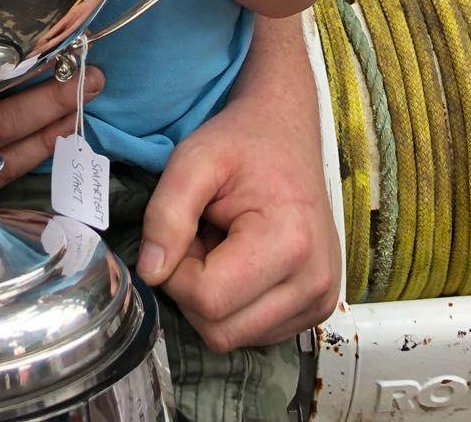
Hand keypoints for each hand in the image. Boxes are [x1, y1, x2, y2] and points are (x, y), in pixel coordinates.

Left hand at [135, 26, 339, 349]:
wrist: (286, 133)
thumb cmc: (241, 142)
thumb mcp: (193, 160)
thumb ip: (166, 214)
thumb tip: (150, 273)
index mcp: (290, 243)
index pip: (209, 299)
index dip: (177, 272)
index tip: (184, 230)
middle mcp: (315, 284)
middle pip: (221, 330)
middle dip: (192, 290)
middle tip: (199, 237)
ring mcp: (320, 300)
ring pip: (235, 338)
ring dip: (212, 299)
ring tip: (220, 245)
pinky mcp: (317, 307)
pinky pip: (255, 333)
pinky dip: (234, 304)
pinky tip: (239, 261)